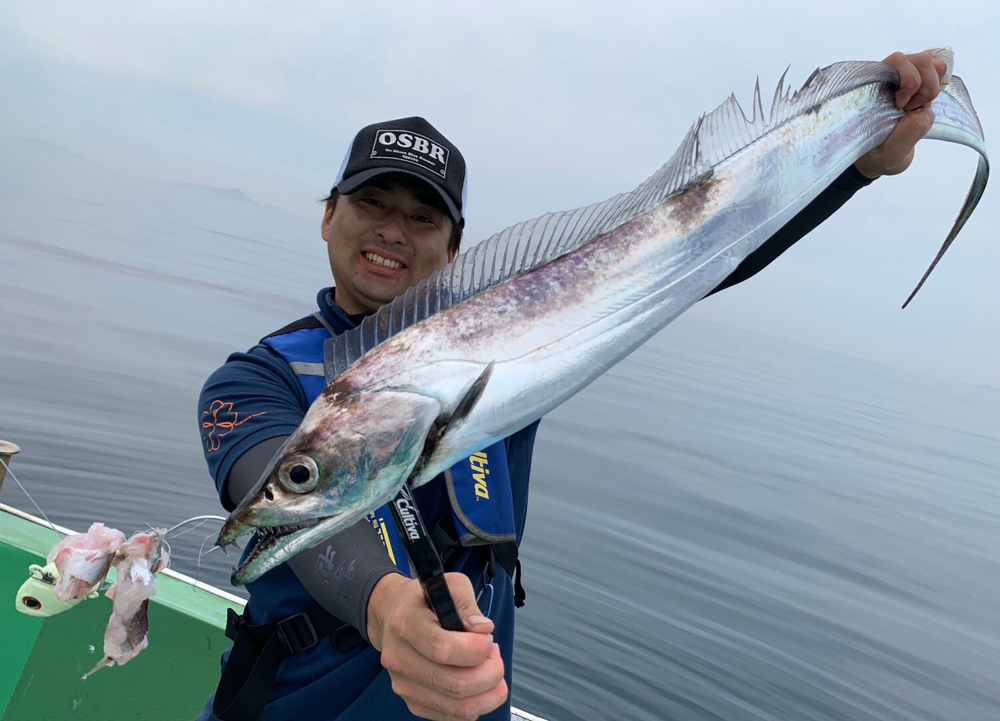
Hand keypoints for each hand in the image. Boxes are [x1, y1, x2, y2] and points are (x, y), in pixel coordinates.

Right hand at [367, 573, 506, 719]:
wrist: (393, 616)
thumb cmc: (424, 600)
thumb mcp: (448, 584)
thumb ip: (467, 603)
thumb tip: (483, 629)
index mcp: (405, 624)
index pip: (443, 649)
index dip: (475, 649)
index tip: (487, 637)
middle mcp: (399, 658)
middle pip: (455, 685)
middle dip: (491, 672)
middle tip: (494, 653)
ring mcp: (403, 684)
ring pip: (459, 707)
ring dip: (488, 691)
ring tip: (490, 666)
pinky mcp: (413, 702)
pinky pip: (454, 716)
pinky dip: (477, 702)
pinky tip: (478, 681)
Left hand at [853, 49, 949, 178]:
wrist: (878, 157)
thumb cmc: (877, 153)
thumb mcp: (889, 153)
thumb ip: (906, 134)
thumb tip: (924, 113)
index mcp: (873, 85)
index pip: (897, 60)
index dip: (908, 82)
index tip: (899, 106)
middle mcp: (890, 75)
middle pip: (921, 60)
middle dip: (924, 87)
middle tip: (910, 109)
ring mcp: (906, 76)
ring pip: (933, 63)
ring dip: (932, 87)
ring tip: (916, 107)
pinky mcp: (920, 81)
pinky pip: (939, 69)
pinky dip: (940, 84)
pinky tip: (925, 102)